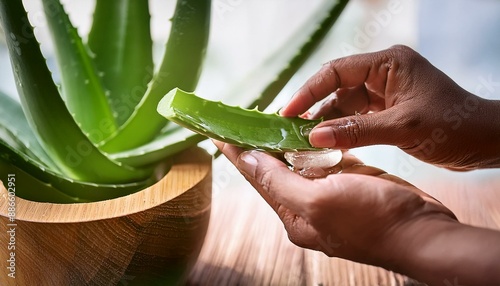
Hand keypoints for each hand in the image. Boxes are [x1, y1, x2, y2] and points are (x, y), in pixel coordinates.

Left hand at [215, 141, 499, 284]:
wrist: (423, 231)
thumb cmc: (374, 220)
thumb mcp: (319, 201)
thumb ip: (280, 182)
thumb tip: (249, 162)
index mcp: (295, 215)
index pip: (258, 178)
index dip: (237, 153)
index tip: (218, 132)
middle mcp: (307, 208)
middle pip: (275, 171)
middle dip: (259, 146)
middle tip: (245, 120)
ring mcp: (329, 198)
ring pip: (299, 165)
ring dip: (285, 144)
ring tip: (269, 122)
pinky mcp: (349, 186)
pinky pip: (324, 164)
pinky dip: (314, 148)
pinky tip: (306, 134)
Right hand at [280, 45, 499, 169]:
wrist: (484, 141)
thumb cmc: (453, 125)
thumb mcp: (402, 128)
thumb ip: (356, 131)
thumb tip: (314, 136)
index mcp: (388, 64)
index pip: (337, 71)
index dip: (309, 90)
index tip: (288, 111)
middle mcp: (384, 74)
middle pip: (337, 88)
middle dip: (315, 108)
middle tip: (291, 129)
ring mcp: (385, 93)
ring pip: (344, 105)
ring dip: (327, 122)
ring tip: (304, 140)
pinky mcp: (387, 111)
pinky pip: (356, 118)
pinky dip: (342, 131)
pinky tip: (327, 143)